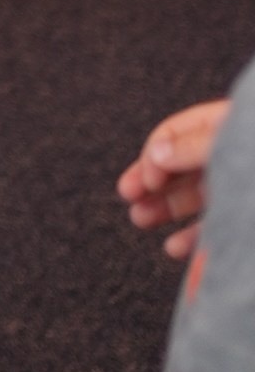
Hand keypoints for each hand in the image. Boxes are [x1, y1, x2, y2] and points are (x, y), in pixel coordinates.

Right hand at [120, 102, 227, 256]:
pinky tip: (175, 247)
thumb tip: (156, 155)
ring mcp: (241, 187)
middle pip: (182, 165)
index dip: (154, 155)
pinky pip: (218, 225)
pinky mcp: (247, 219)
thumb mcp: (232, 142)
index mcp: (227, 125)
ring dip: (165, 208)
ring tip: (141, 219)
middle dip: (152, 182)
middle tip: (128, 199)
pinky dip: (194, 237)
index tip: (143, 182)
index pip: (176, 132)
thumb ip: (195, 146)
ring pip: (196, 196)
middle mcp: (231, 155)